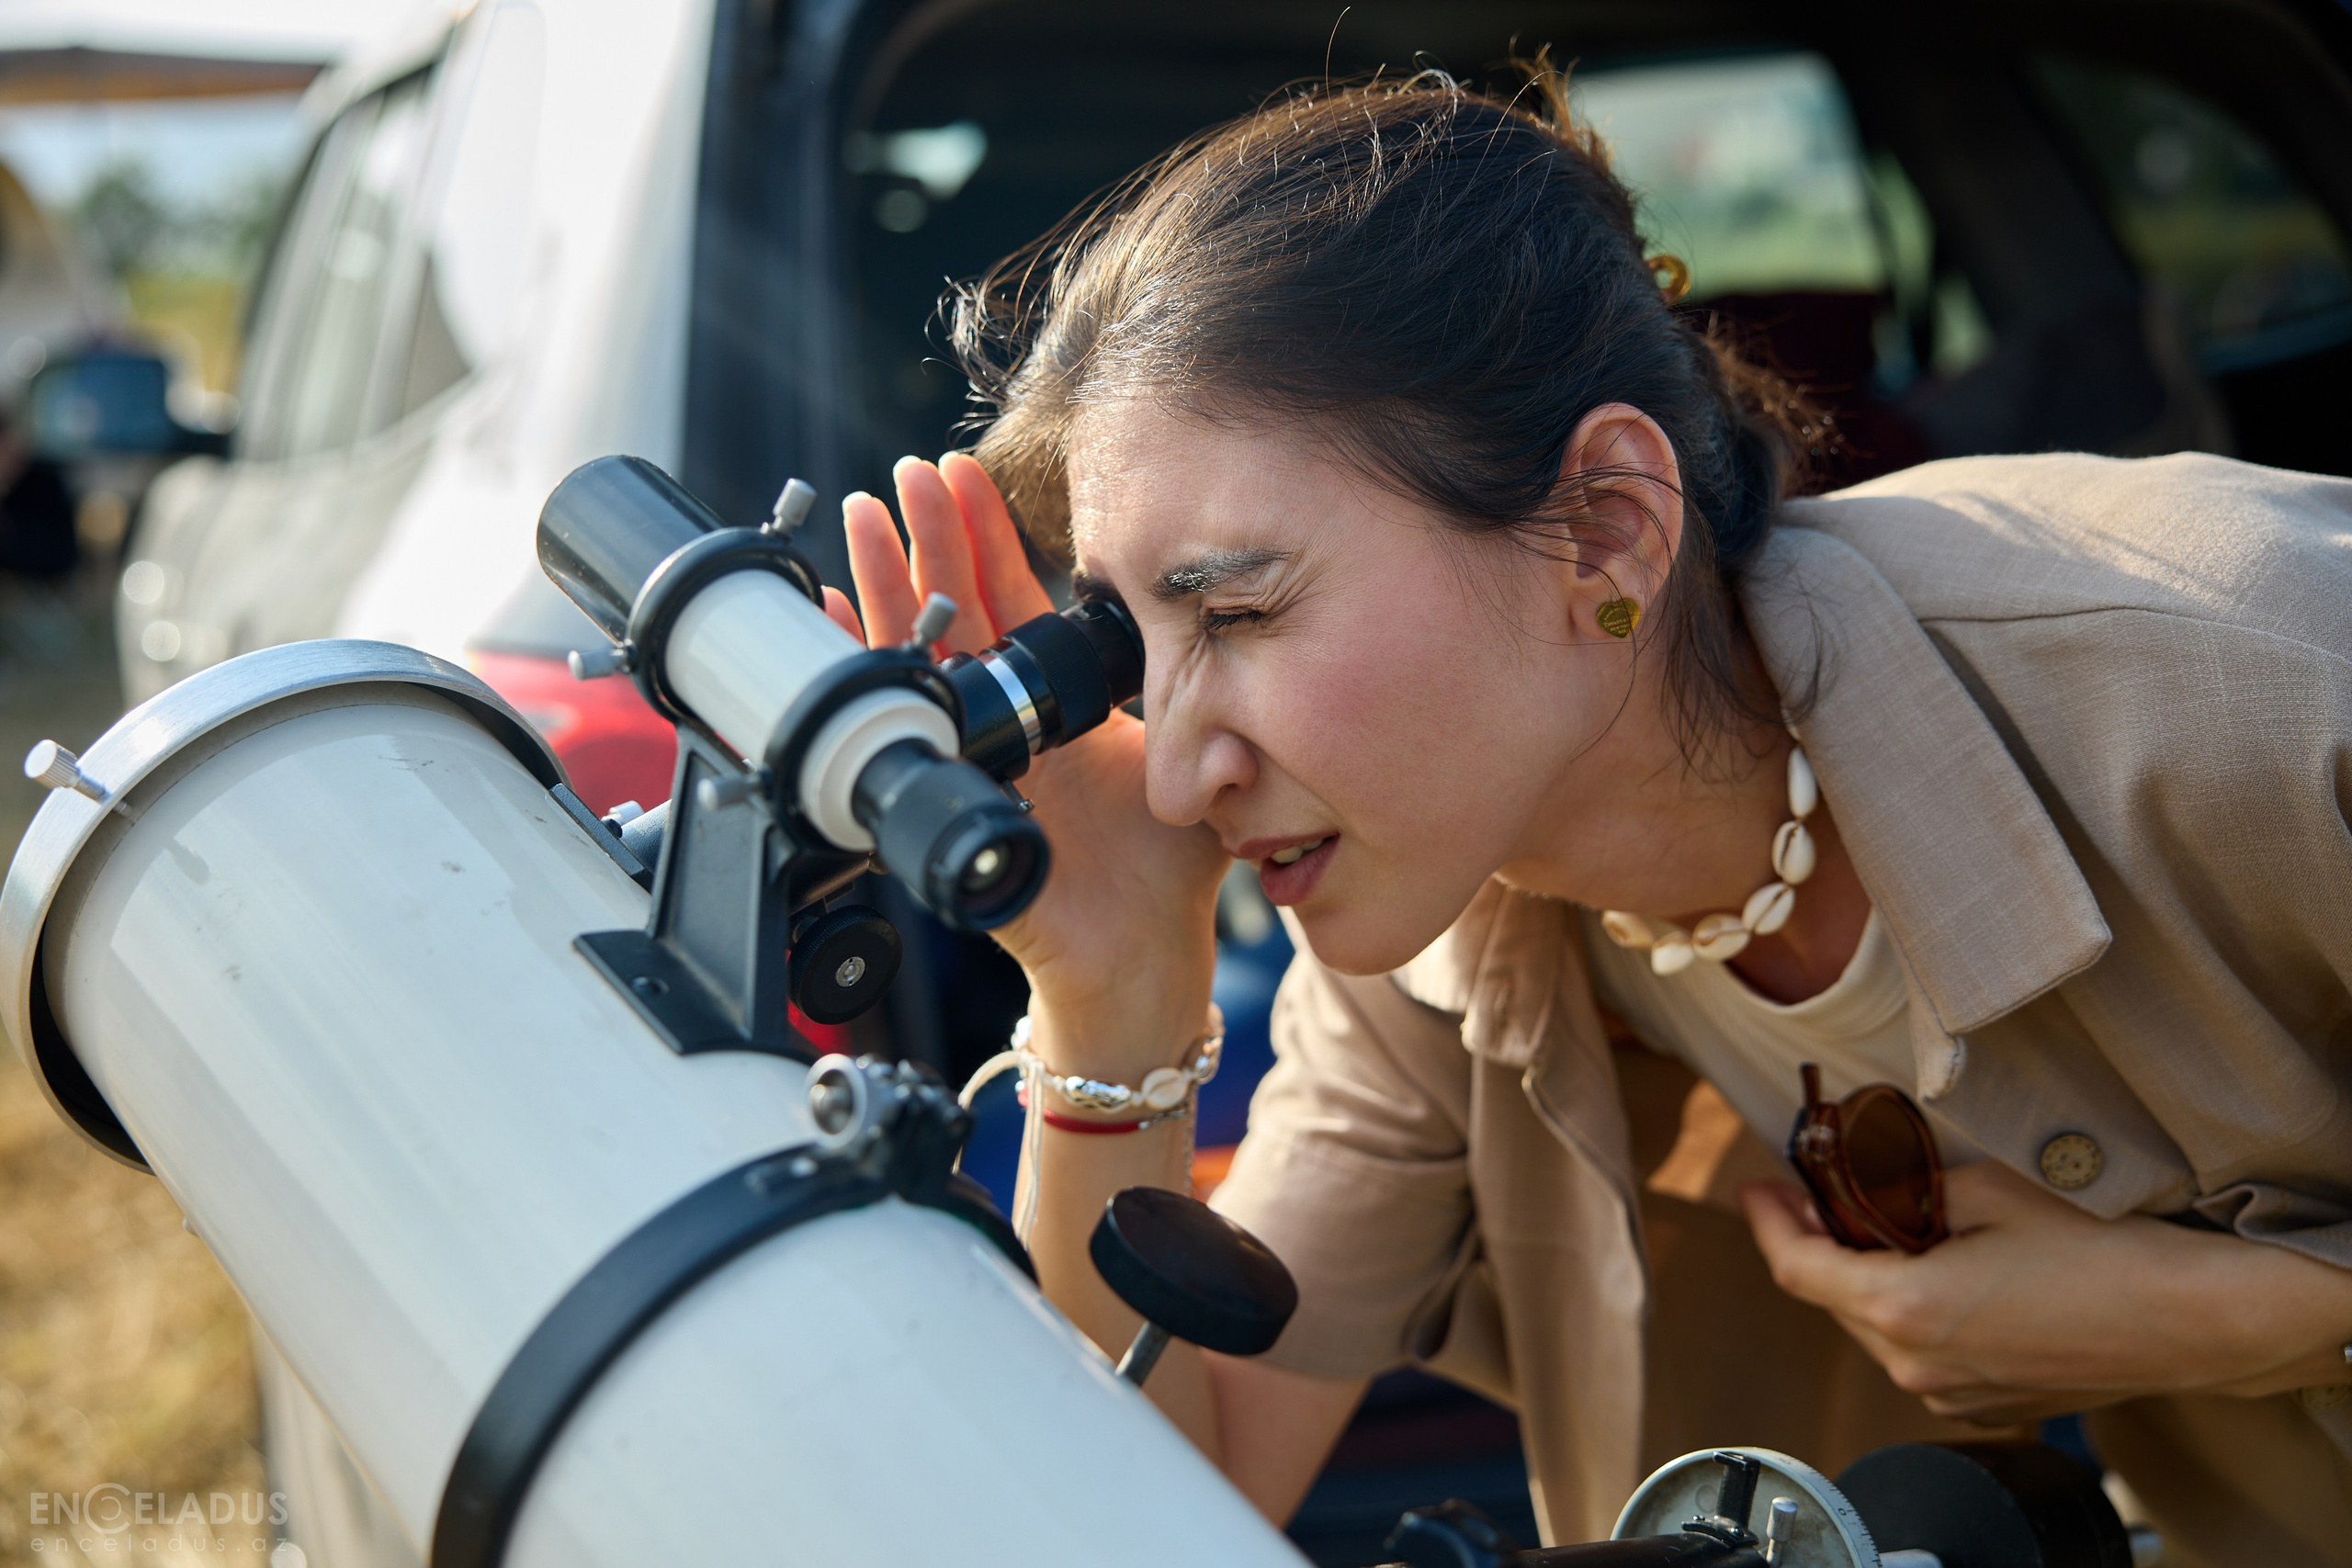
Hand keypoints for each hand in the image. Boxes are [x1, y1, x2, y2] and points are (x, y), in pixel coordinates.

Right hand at [830, 455, 1230, 1074]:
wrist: (1145, 958)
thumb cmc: (1168, 873)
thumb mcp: (1192, 760)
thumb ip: (1202, 700)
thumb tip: (1233, 630)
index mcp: (1058, 705)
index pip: (1013, 600)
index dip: (988, 536)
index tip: (963, 472)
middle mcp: (1008, 725)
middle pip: (956, 610)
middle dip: (929, 538)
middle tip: (905, 474)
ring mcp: (973, 760)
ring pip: (918, 656)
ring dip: (886, 587)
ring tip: (862, 522)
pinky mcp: (951, 804)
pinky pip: (896, 736)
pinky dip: (862, 680)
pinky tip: (835, 628)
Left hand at [1743, 1160, 2351, 1423]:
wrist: (2184, 1320)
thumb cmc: (2096, 1252)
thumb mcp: (1986, 1191)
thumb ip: (1909, 1189)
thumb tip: (1870, 1182)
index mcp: (1902, 1309)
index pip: (1797, 1269)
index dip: (1768, 1224)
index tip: (1758, 1190)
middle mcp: (1915, 1365)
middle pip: (1832, 1300)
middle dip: (1818, 1246)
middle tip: (1816, 1195)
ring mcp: (1951, 1395)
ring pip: (1875, 1330)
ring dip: (1866, 1281)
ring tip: (1880, 1228)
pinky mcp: (1986, 1406)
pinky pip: (1921, 1356)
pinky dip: (1911, 1314)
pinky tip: (1938, 1273)